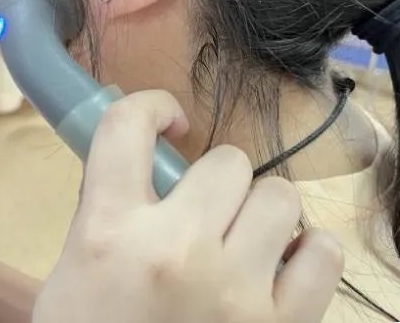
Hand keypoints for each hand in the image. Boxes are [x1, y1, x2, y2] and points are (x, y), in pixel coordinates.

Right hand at [33, 91, 343, 322]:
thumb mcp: (75, 271)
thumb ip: (108, 204)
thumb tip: (143, 147)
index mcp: (109, 234)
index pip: (125, 127)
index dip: (150, 107)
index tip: (168, 123)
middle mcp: (174, 253)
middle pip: (227, 161)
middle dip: (217, 181)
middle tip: (205, 213)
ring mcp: (234, 293)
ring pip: (280, 196)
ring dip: (261, 213)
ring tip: (244, 243)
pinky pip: (324, 250)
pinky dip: (307, 254)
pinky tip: (280, 272)